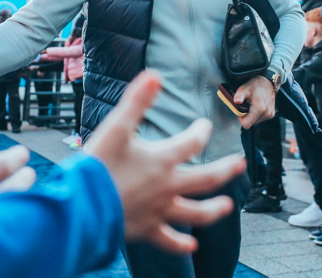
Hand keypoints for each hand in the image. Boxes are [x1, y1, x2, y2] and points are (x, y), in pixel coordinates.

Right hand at [84, 72, 244, 253]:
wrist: (81, 206)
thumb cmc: (97, 165)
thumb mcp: (115, 127)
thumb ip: (136, 101)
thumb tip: (154, 75)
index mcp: (162, 160)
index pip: (192, 142)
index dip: (200, 131)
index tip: (203, 125)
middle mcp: (167, 187)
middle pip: (205, 179)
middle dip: (225, 170)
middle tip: (240, 162)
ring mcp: (159, 211)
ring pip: (195, 213)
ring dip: (214, 209)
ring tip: (228, 207)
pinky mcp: (146, 230)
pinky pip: (168, 240)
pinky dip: (181, 244)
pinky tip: (191, 246)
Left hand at [233, 75, 275, 128]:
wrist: (267, 81)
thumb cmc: (255, 85)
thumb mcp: (244, 88)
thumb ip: (239, 95)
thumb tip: (236, 101)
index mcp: (259, 109)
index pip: (246, 124)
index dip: (241, 119)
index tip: (241, 110)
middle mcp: (266, 113)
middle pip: (251, 123)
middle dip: (246, 116)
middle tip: (246, 105)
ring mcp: (270, 114)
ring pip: (255, 121)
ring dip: (252, 115)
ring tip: (252, 104)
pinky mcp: (272, 114)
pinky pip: (260, 119)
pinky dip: (257, 114)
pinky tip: (257, 105)